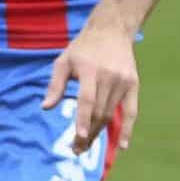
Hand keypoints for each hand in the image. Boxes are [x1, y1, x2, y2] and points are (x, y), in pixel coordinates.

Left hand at [43, 18, 137, 153]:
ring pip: (111, 114)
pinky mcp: (134, 85)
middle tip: (76, 150)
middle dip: (88, 133)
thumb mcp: (63, 61)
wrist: (112, 30)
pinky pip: (131, 111)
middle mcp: (110, 77)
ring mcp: (124, 82)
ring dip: (100, 133)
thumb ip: (55, 85)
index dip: (83, 119)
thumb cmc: (82, 48)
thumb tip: (45, 107)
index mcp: (91, 71)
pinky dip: (128, 129)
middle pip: (99, 112)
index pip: (88, 99)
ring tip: (86, 146)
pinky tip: (122, 145)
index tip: (79, 136)